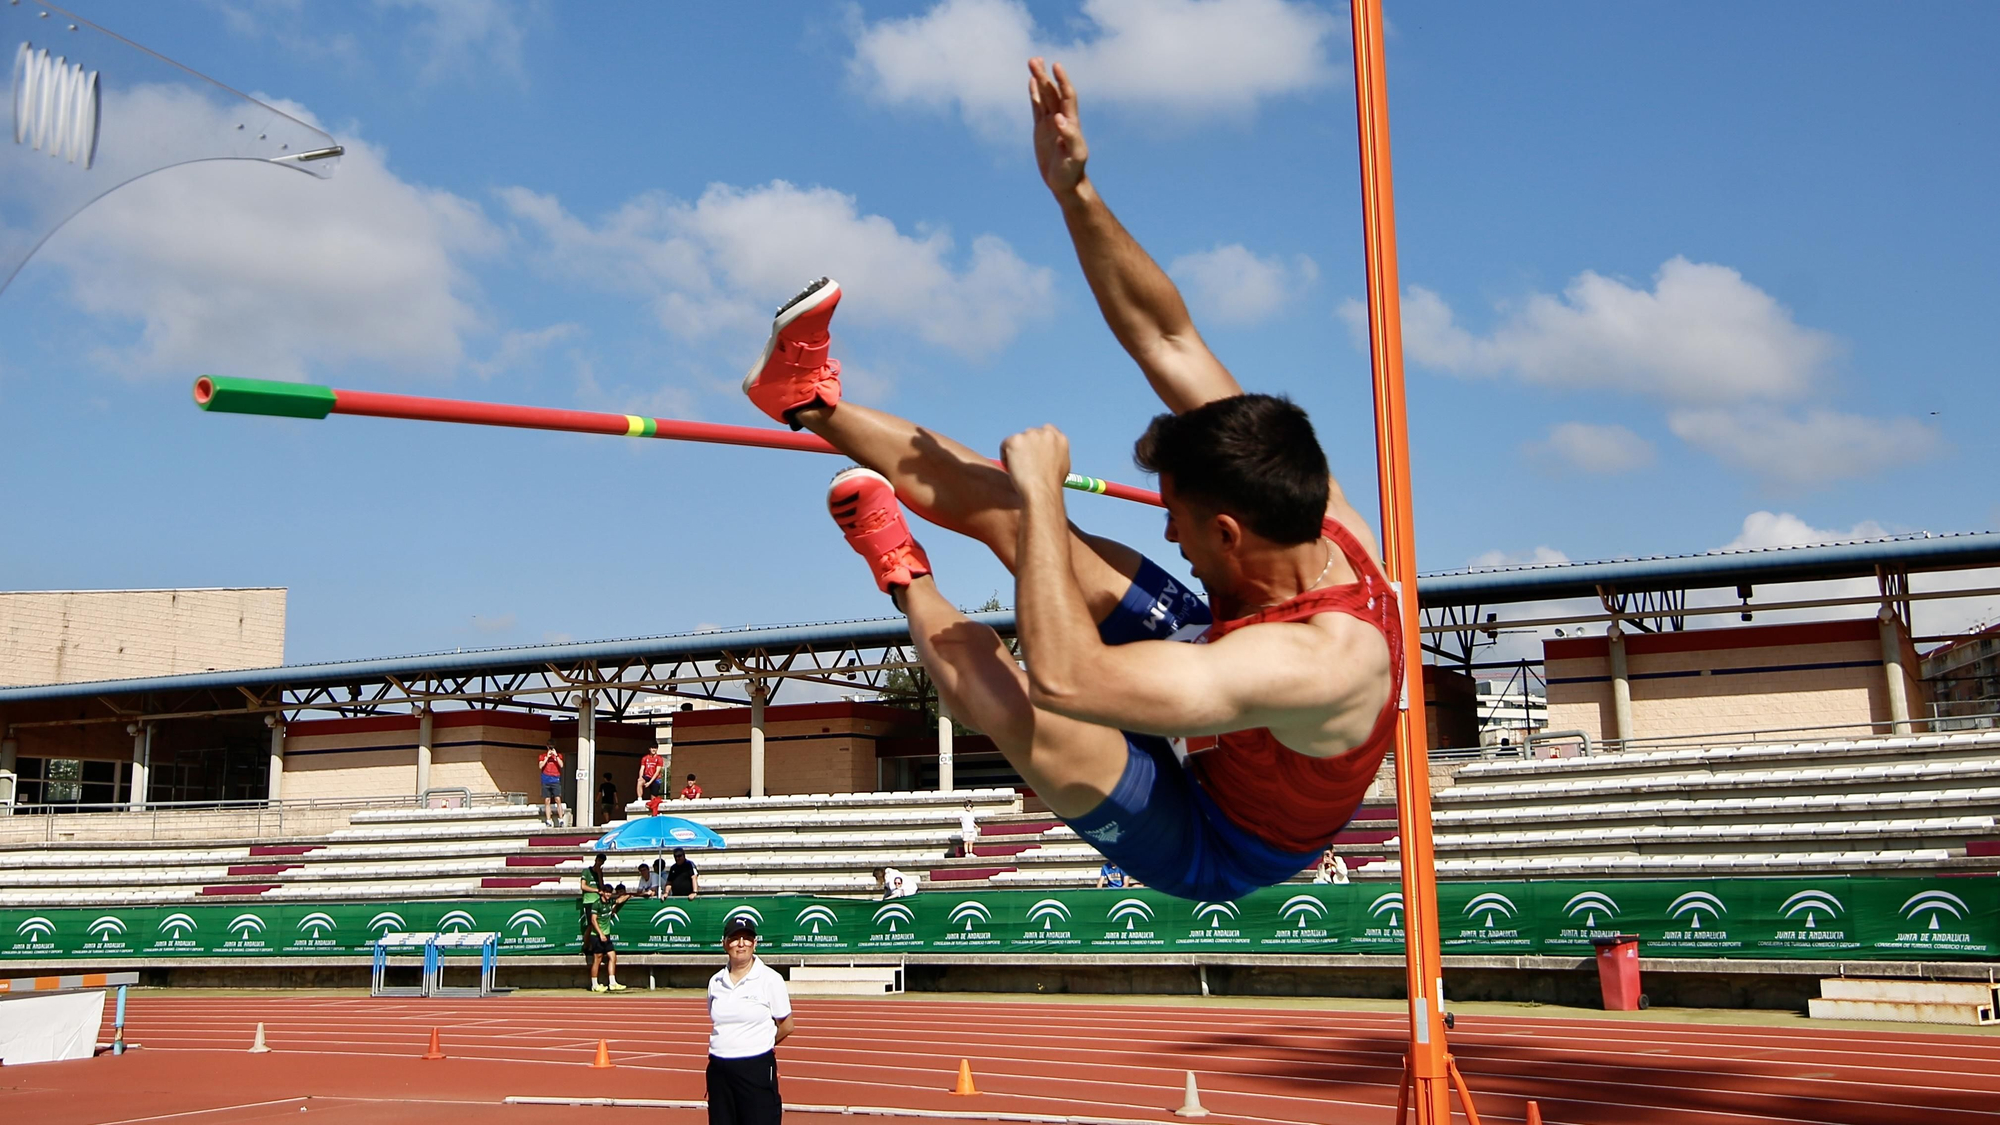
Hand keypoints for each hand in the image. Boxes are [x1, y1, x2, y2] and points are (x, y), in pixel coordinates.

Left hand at [1001, 424, 1071, 499]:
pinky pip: (1005, 446)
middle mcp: (1046, 433)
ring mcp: (1030, 435)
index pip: (1046, 430)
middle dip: (1025, 447)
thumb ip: (1054, 456)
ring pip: (1017, 441)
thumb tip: (1047, 456)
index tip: (1032, 450)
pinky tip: (1013, 471)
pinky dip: (1006, 459)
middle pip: (1029, 434)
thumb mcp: (1062, 468)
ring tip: (1020, 472)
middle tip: (1023, 465)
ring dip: (1015, 454)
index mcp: (1059, 438)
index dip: (1037, 441)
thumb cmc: (1051, 487)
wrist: (1042, 492)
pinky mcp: (1015, 440)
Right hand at [1028, 58, 1087, 198]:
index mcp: (1071, 122)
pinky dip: (1034, 94)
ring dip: (1039, 79)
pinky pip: (1037, 107)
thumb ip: (1070, 136)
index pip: (1067, 96)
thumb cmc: (1073, 171)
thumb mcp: (1075, 155)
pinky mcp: (1041, 129)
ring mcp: (1050, 123)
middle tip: (1034, 59)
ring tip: (1032, 62)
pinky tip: (1032, 82)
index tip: (1056, 66)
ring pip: (1044, 96)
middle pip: (1052, 92)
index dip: (1062, 81)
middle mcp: (1061, 118)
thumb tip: (1059, 118)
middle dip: (1044, 75)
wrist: (1065, 183)